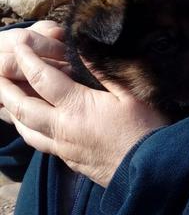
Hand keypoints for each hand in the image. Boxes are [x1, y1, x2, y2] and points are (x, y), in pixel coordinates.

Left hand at [0, 38, 167, 186]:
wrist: (148, 170)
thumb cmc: (144, 129)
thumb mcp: (130, 94)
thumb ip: (103, 73)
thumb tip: (84, 54)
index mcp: (77, 107)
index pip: (42, 78)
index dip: (27, 58)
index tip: (20, 44)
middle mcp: (63, 128)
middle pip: (22, 107)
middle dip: (5, 88)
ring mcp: (64, 148)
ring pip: (26, 130)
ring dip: (13, 112)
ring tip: (7, 100)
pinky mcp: (71, 161)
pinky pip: (41, 145)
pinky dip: (29, 131)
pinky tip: (34, 126)